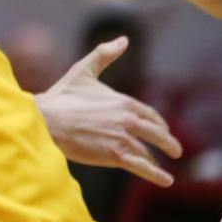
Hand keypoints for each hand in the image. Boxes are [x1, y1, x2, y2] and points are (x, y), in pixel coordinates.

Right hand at [35, 37, 180, 185]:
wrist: (45, 120)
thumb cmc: (61, 97)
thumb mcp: (83, 71)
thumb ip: (104, 55)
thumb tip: (123, 40)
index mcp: (124, 102)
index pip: (150, 115)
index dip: (158, 124)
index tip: (163, 131)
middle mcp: (128, 120)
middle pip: (156, 134)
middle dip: (168, 143)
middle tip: (175, 151)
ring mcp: (123, 138)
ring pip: (147, 152)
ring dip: (158, 162)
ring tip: (164, 171)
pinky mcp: (114, 156)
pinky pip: (142, 167)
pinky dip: (156, 175)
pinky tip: (166, 181)